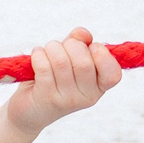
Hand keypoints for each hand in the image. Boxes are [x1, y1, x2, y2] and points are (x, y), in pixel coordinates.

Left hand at [2, 31, 118, 138]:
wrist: (30, 108)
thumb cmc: (54, 77)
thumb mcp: (71, 58)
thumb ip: (80, 43)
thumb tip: (83, 34)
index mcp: (98, 87)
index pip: (113, 74)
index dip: (102, 54)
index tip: (90, 47)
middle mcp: (86, 97)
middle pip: (83, 62)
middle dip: (70, 45)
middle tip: (61, 47)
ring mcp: (66, 100)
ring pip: (61, 62)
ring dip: (51, 48)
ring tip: (46, 50)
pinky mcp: (46, 98)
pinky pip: (43, 67)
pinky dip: (38, 55)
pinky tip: (36, 55)